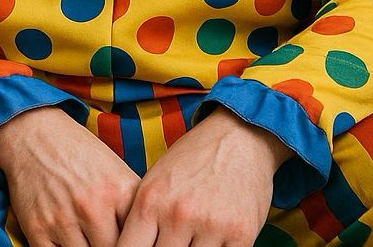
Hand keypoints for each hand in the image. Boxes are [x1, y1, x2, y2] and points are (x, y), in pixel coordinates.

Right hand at [0, 106, 139, 246]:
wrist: (34, 134)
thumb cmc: (80, 154)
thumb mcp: (118, 172)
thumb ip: (134, 208)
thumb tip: (146, 235)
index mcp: (119, 192)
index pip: (137, 240)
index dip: (134, 242)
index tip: (131, 241)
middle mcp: (92, 207)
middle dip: (110, 245)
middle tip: (105, 235)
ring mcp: (63, 219)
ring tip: (87, 236)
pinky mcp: (37, 228)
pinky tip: (67, 240)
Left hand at [115, 108, 289, 246]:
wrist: (238, 137)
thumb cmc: (191, 160)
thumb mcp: (154, 181)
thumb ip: (142, 218)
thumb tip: (130, 245)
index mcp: (150, 201)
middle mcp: (178, 215)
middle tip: (165, 242)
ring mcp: (211, 226)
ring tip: (187, 238)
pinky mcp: (242, 235)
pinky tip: (209, 242)